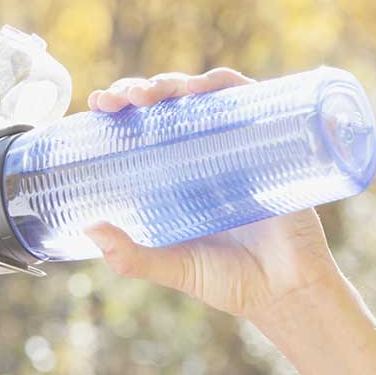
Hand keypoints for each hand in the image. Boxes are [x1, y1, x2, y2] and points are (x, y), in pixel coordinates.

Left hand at [81, 69, 343, 321]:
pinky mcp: (270, 143)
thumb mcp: (173, 267)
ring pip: (203, 95)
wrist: (286, 291)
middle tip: (120, 99)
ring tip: (150, 95)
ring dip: (175, 82)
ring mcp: (236, 145)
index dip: (120, 108)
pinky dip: (225, 85)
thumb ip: (131, 257)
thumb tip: (88, 228)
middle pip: (168, 104)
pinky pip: (250, 99)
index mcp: (174, 176)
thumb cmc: (229, 281)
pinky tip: (202, 88)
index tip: (98, 104)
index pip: (142, 128)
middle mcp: (203, 154)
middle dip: (140, 89)